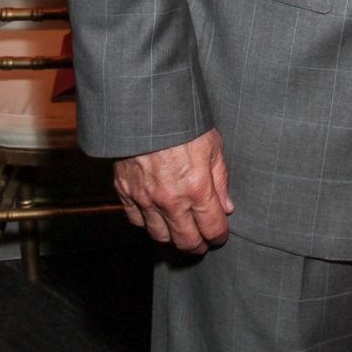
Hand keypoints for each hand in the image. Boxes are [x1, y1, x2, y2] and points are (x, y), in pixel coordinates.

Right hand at [114, 128, 232, 252]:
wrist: (145, 107)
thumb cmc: (183, 120)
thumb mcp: (212, 144)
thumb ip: (219, 179)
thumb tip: (227, 207)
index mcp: (196, 187)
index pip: (212, 228)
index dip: (219, 236)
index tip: (220, 235)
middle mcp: (170, 199)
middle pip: (186, 241)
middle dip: (197, 245)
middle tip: (202, 242)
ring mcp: (145, 198)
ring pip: (159, 236)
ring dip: (172, 238)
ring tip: (180, 232)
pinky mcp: (125, 192)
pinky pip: (136, 220)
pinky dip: (146, 223)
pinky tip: (156, 216)